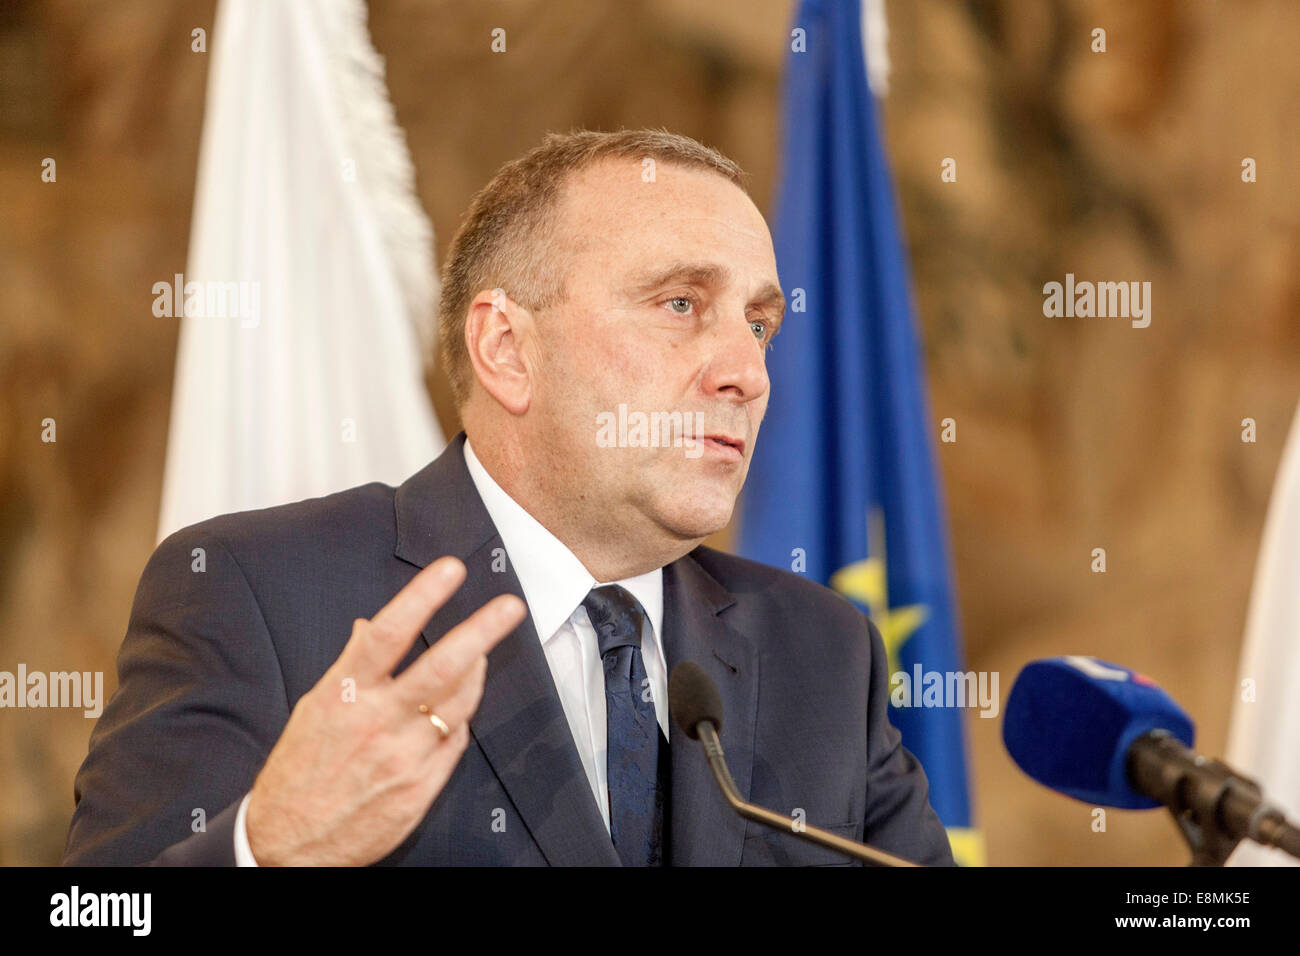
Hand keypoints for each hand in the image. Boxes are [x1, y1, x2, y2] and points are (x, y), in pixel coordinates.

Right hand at [244, 556, 525, 865]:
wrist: (291, 845)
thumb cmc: (300, 772)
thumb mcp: (315, 708)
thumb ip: (351, 666)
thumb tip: (372, 625)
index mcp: (344, 695)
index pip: (389, 635)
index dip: (422, 598)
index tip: (450, 571)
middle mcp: (378, 722)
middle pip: (441, 667)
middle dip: (481, 632)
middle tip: (509, 607)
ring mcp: (404, 756)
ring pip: (459, 702)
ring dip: (477, 671)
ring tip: (484, 650)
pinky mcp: (422, 786)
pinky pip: (455, 739)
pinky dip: (459, 717)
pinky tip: (456, 706)